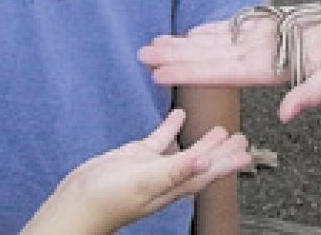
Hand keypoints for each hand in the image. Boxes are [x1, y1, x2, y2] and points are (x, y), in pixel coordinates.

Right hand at [23, 110, 250, 233]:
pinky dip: (171, 127)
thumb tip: (208, 163)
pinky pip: (159, 139)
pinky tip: (179, 114)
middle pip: (202, 163)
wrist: (72, 206)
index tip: (248, 152)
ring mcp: (152, 167)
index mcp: (173, 186)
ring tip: (220, 128)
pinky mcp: (135, 157)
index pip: (209, 173)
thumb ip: (176, 171)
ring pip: (185, 151)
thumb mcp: (145, 181)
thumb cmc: (107, 200)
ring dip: (203, 141)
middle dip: (223, 152)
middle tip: (242, 138)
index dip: (229, 163)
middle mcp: (167, 178)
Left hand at [139, 3, 320, 122]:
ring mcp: (265, 42)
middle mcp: (262, 57)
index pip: (222, 72)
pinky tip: (193, 31)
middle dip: (177, 57)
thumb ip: (315, 93)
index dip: (190, 71)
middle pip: (211, 58)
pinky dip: (212, 29)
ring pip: (217, 43)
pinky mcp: (272, 27)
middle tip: (143, 55)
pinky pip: (236, 29)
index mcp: (273, 70)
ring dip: (187, 43)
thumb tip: (288, 114)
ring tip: (158, 43)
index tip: (160, 72)